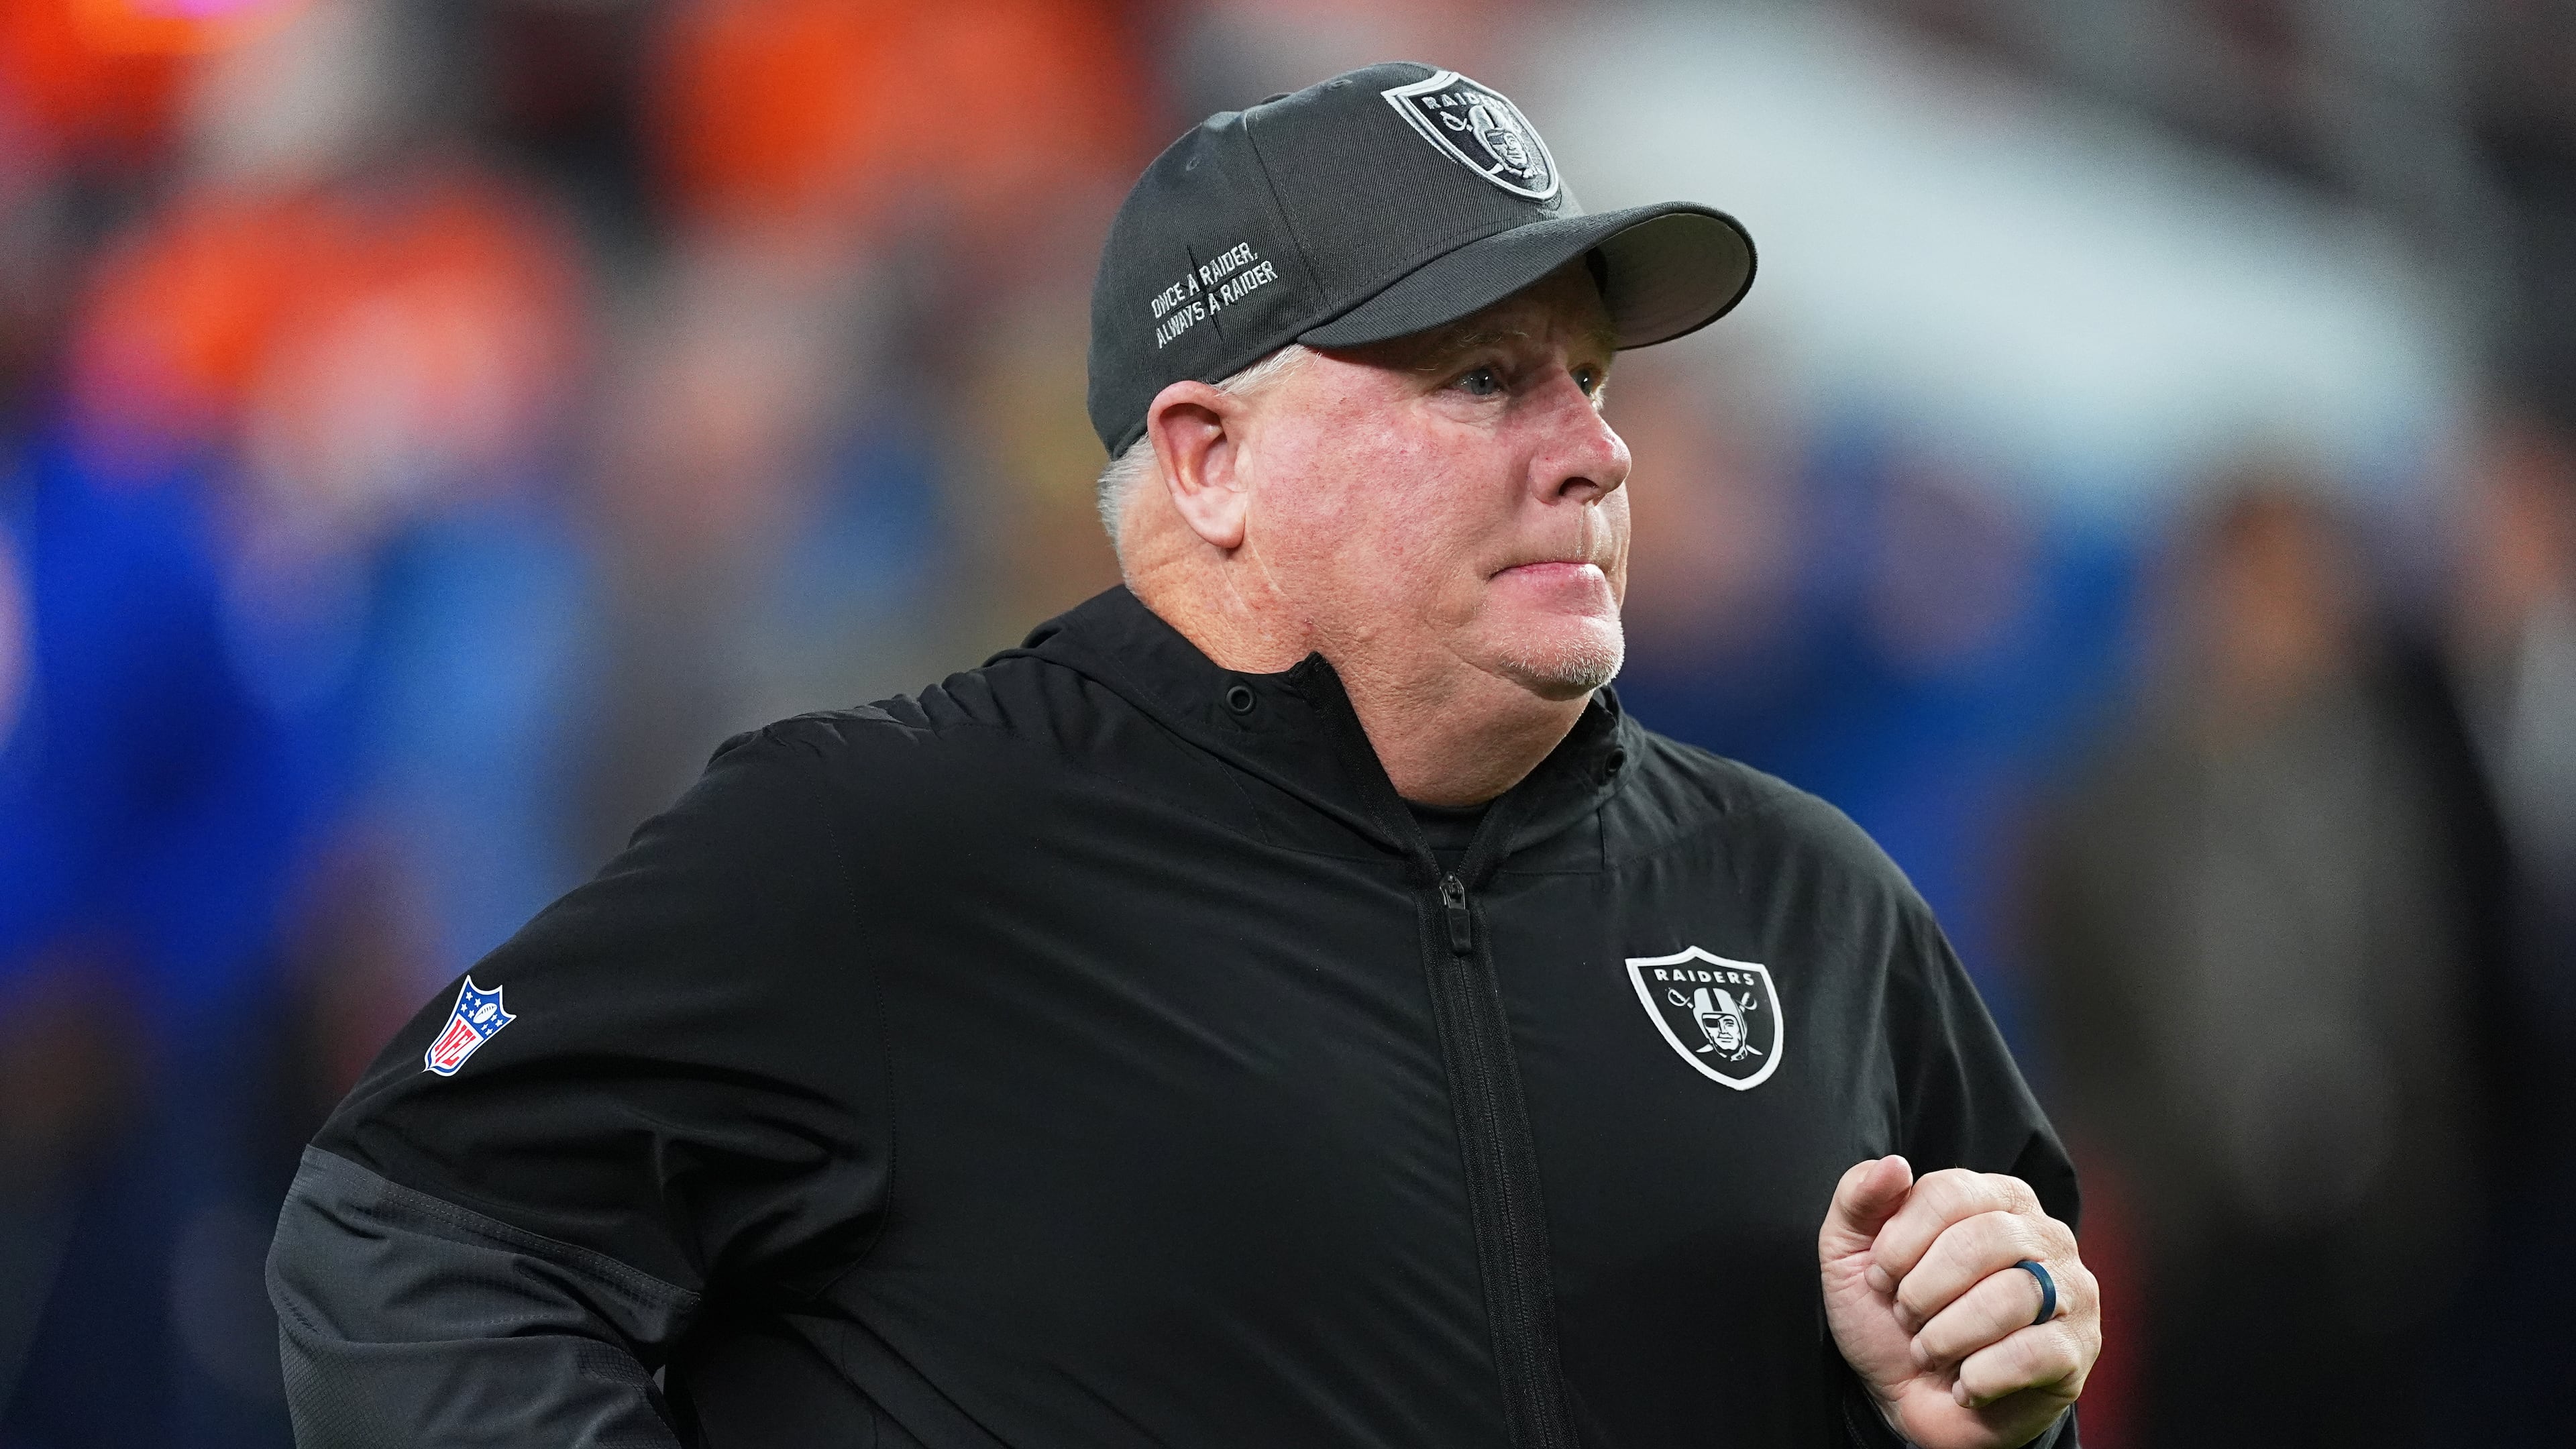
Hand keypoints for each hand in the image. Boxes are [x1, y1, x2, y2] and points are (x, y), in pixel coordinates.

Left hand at [1818, 1156, 2097, 1448]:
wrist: (1912, 1399)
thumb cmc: (1890, 1316)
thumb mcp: (1852, 1253)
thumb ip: (1859, 1198)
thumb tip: (1894, 1165)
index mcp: (1995, 1198)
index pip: (1949, 1192)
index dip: (1901, 1241)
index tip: (1880, 1278)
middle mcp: (2045, 1234)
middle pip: (1983, 1241)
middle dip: (1924, 1290)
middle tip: (1906, 1316)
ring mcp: (2071, 1291)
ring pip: (2012, 1296)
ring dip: (1948, 1335)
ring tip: (1930, 1350)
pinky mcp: (2078, 1349)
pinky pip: (2034, 1353)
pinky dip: (1981, 1375)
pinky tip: (1965, 1382)